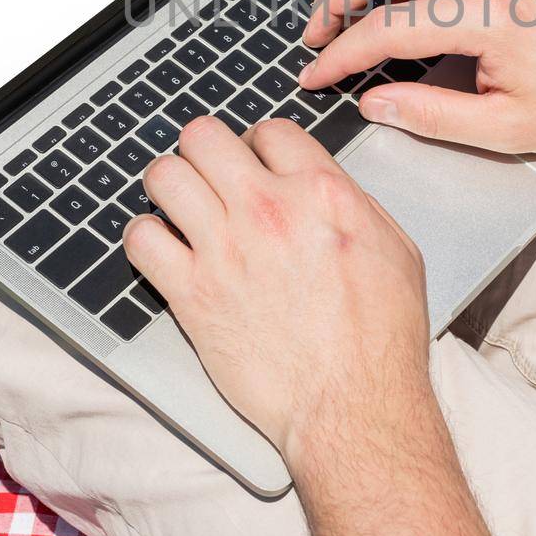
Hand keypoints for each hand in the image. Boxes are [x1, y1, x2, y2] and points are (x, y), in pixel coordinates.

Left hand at [123, 116, 430, 465]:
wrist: (351, 405)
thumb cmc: (381, 339)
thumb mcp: (394, 249)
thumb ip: (351, 202)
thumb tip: (320, 184)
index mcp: (322, 192)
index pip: (269, 130)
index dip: (259, 144)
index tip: (255, 164)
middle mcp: (268, 209)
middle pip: (204, 136)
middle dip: (204, 151)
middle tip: (210, 176)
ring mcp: (224, 249)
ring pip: (165, 175)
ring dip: (169, 186)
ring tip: (179, 205)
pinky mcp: (191, 293)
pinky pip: (140, 239)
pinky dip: (145, 238)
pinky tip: (163, 250)